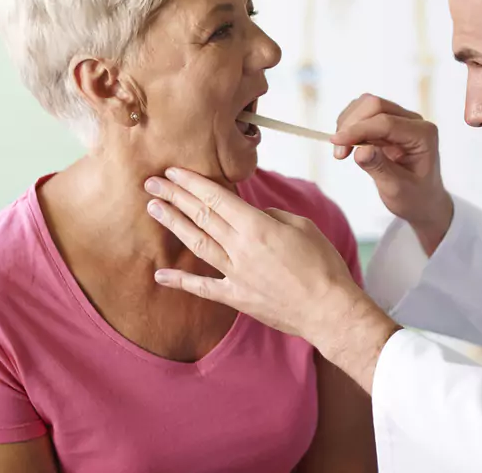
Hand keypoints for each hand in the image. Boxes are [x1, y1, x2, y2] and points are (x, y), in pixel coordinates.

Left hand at [144, 168, 398, 390]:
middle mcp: (240, 248)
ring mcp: (235, 274)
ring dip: (173, 224)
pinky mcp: (236, 297)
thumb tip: (254, 215)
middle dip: (174, 196)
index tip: (173, 171)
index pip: (217, 198)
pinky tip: (160, 274)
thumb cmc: (323, 265)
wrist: (329, 309)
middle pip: (201, 216)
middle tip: (151, 183)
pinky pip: (203, 288)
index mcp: (258, 226)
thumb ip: (273, 216)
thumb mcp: (304, 226)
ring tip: (154, 208)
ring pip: (197, 243)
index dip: (192, 183)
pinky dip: (180, 281)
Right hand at [331, 94, 453, 253]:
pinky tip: (348, 144)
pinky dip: (350, 125)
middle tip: (339, 153)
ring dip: (348, 123)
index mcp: (423, 135)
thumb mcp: (397, 189)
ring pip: (366, 104)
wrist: (422, 201)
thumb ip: (379, 168)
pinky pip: (364, 112)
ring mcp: (402, 119)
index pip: (386, 122)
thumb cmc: (414, 197)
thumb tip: (360, 150)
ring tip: (342, 151)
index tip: (336, 144)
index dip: (358, 130)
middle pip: (375, 105)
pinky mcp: (389, 121)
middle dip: (351, 124)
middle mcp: (414, 121)